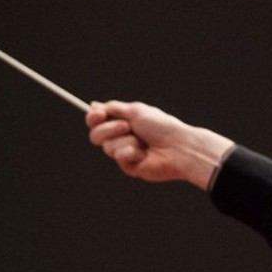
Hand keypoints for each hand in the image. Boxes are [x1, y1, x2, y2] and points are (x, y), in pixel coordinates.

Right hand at [86, 101, 235, 189]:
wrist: (178, 147)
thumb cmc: (161, 127)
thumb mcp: (137, 111)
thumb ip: (114, 109)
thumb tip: (94, 105)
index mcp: (125, 121)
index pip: (98, 120)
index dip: (93, 117)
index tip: (98, 114)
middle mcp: (122, 137)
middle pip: (96, 135)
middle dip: (108, 129)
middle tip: (127, 127)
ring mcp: (125, 152)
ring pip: (107, 147)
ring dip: (125, 141)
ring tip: (142, 142)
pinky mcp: (129, 166)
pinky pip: (118, 157)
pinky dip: (130, 152)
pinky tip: (143, 154)